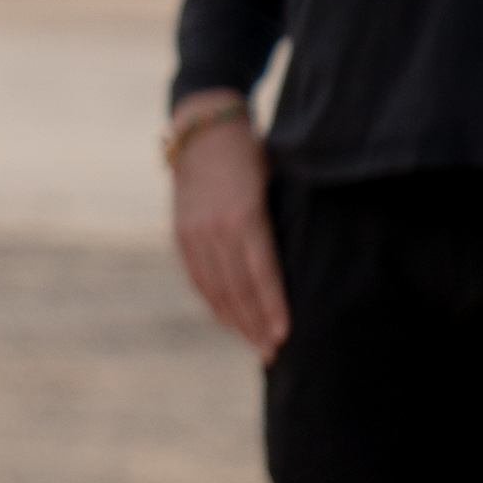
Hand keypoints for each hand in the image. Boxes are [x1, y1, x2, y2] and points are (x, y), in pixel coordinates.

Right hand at [168, 100, 285, 361]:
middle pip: (237, 290)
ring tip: (253, 344)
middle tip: (272, 353)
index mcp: (244, 216)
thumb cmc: (253, 154)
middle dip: (255, 325)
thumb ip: (278, 226)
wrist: (205, 129)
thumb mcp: (274, 184)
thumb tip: (301, 268)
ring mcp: (194, 233)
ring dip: (234, 321)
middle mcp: (215, 229)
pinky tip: (227, 319)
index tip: (284, 336)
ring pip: (215, 289)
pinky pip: (197, 278)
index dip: (272, 309)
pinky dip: (213, 302)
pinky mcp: (181, 234)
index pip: (261, 276)